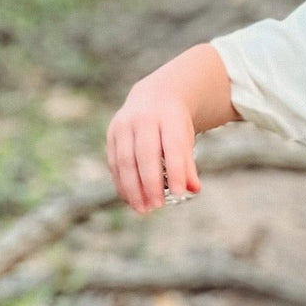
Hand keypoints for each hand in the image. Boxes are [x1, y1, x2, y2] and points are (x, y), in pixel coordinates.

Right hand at [106, 93, 199, 213]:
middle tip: (157, 206)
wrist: (154, 96)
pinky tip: (131, 199)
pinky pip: (114, 162)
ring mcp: (123, 126)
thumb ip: (188, 164)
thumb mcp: (185, 138)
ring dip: (132, 188)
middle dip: (150, 183)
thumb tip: (193, 189)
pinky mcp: (111, 134)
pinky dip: (122, 183)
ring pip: (125, 160)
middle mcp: (143, 119)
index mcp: (167, 118)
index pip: (172, 148)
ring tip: (143, 209)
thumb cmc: (174, 125)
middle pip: (144, 155)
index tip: (180, 193)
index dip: (176, 172)